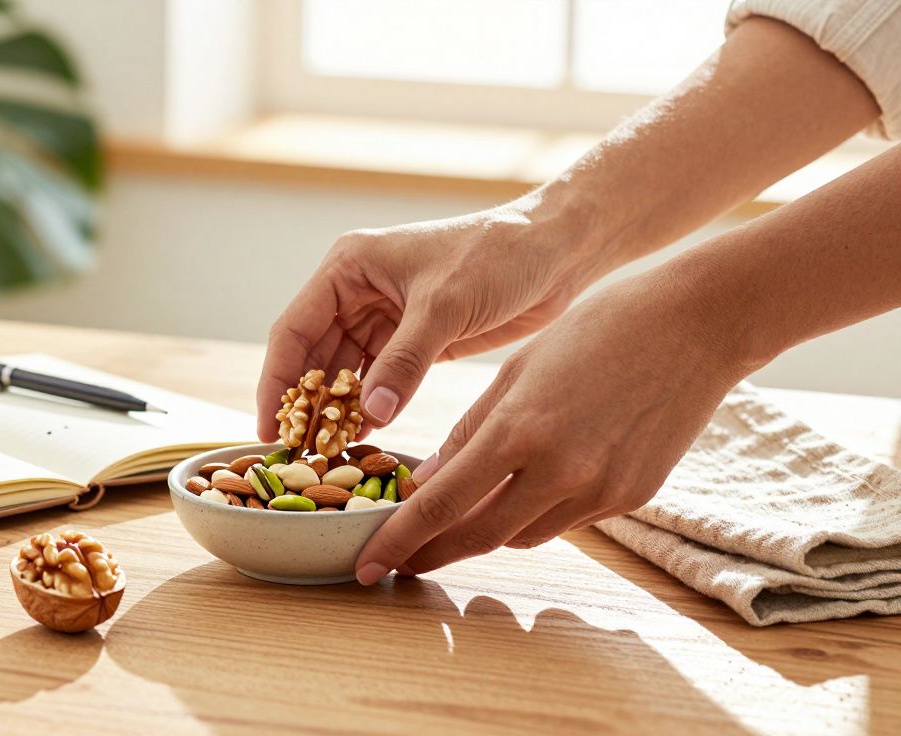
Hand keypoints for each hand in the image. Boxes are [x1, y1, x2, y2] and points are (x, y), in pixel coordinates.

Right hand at [255, 199, 601, 440]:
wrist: (556, 252)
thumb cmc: (497, 256)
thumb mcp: (444, 306)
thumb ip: (405, 361)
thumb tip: (370, 416)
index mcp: (348, 267)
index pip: (294, 329)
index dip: (277, 381)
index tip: (269, 428)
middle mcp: (356, 292)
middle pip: (314, 357)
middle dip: (306, 405)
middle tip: (297, 455)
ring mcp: (384, 319)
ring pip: (344, 375)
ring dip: (336, 413)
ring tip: (326, 458)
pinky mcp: (413, 342)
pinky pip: (378, 383)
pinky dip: (370, 411)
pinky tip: (364, 442)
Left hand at [353, 272, 752, 583]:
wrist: (695, 326)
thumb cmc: (595, 331)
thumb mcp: (516, 371)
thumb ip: (470, 433)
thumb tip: (427, 483)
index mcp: (520, 429)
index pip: (442, 504)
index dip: (399, 540)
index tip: (368, 563)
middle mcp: (560, 470)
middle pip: (479, 536)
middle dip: (432, 554)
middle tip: (397, 563)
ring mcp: (601, 490)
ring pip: (522, 535)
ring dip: (482, 532)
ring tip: (450, 526)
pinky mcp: (631, 497)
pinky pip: (565, 522)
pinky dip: (532, 515)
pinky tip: (518, 497)